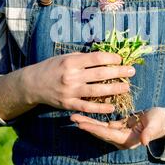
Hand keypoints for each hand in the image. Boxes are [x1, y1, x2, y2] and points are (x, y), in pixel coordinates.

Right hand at [21, 52, 135, 113]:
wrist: (33, 84)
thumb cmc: (51, 67)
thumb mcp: (65, 57)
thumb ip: (83, 58)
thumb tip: (104, 56)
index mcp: (71, 61)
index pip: (96, 59)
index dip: (112, 58)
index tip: (121, 58)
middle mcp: (71, 76)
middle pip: (100, 74)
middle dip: (119, 72)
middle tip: (131, 71)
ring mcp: (70, 91)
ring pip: (97, 91)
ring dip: (114, 89)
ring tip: (126, 87)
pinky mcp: (68, 104)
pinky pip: (88, 107)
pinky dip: (101, 108)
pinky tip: (112, 106)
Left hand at [70, 107, 164, 149]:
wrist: (161, 122)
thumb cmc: (159, 122)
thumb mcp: (155, 125)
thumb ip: (149, 133)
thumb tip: (144, 141)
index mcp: (127, 140)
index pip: (107, 134)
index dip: (94, 129)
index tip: (82, 124)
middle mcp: (120, 140)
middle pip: (99, 132)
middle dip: (86, 125)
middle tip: (73, 118)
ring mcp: (117, 134)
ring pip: (98, 129)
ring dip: (87, 122)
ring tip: (74, 116)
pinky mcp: (116, 128)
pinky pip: (102, 124)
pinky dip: (93, 119)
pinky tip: (84, 114)